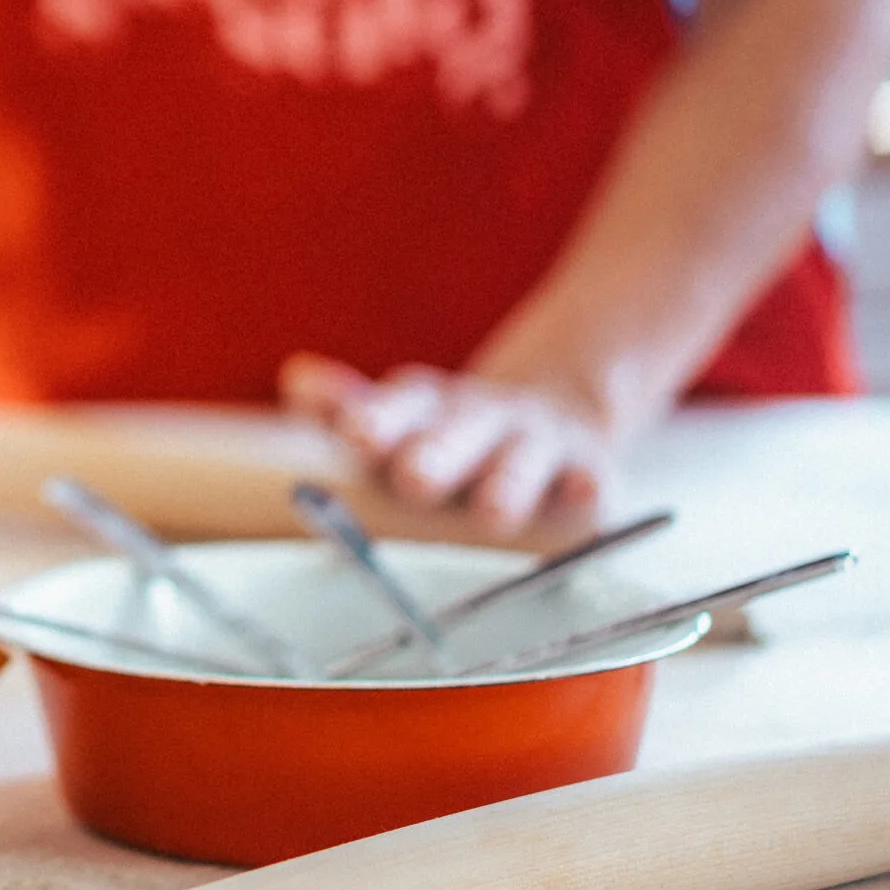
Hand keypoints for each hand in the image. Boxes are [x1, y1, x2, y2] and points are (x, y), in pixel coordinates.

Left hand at [281, 353, 613, 535]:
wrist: (555, 412)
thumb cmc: (450, 433)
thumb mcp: (401, 416)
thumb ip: (345, 406)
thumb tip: (298, 376)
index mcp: (426, 406)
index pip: (401, 405)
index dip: (380, 418)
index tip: (356, 434)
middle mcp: (480, 417)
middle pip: (458, 432)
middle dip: (437, 455)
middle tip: (413, 477)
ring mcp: (536, 442)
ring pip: (522, 460)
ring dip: (508, 484)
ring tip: (492, 512)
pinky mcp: (588, 469)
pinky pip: (591, 480)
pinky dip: (589, 490)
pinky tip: (586, 495)